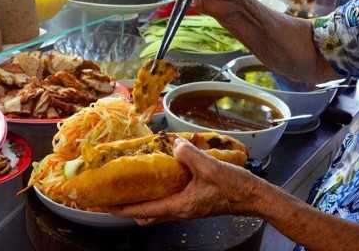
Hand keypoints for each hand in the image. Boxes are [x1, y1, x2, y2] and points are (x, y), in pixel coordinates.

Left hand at [106, 138, 262, 224]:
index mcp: (179, 206)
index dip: (121, 208)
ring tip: (131, 182)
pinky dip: (159, 190)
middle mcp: (180, 210)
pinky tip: (160, 173)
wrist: (254, 197)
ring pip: (157, 207)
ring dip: (143, 198)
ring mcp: (187, 206)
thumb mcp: (210, 168)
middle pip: (145, 214)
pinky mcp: (194, 200)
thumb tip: (173, 144)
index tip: (103, 204)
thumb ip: (190, 155)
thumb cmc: (234, 187)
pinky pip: (169, 198)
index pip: (142, 211)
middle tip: (114, 192)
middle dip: (128, 206)